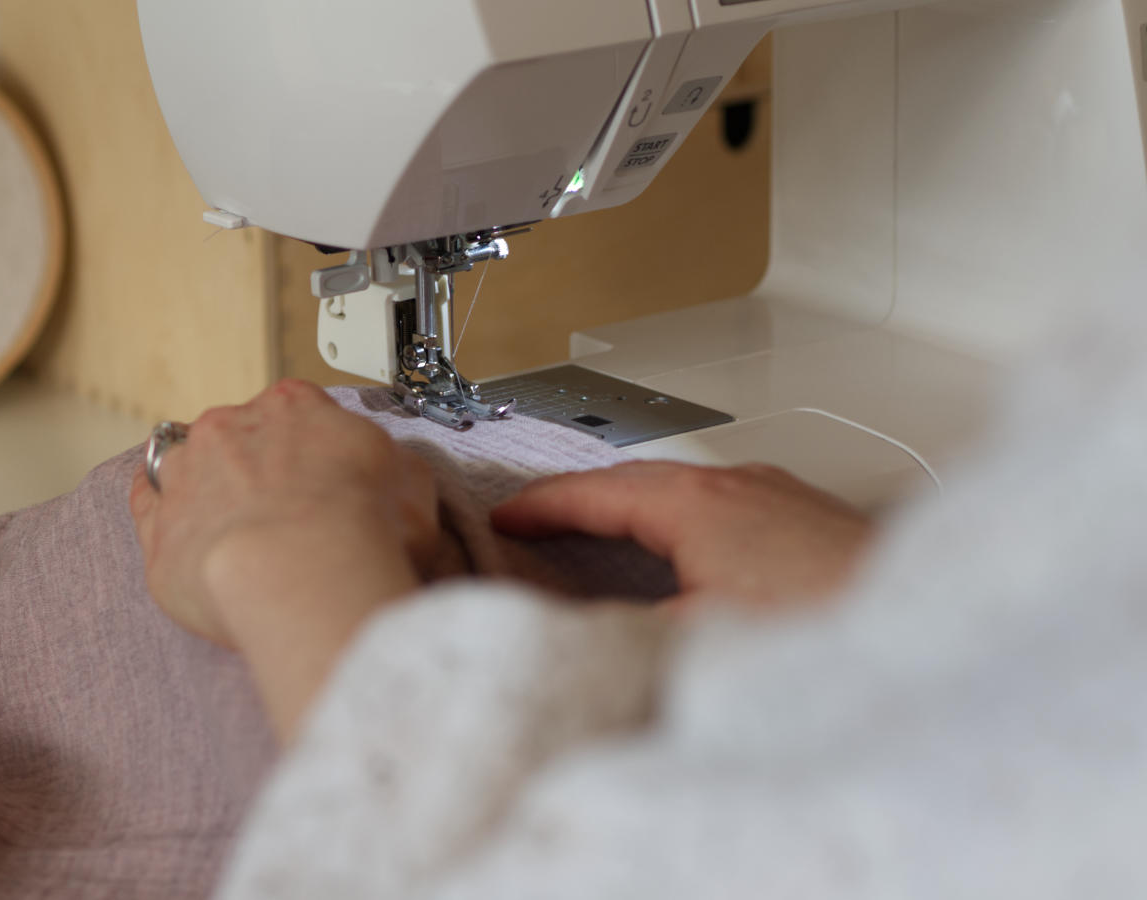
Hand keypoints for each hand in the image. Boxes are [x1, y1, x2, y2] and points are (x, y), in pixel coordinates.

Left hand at [129, 380, 436, 740]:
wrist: (300, 572)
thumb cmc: (361, 529)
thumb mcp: (413, 487)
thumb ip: (396, 472)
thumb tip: (397, 483)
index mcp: (294, 406)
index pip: (298, 411)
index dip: (312, 451)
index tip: (325, 481)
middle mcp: (231, 426)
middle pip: (240, 437)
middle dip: (259, 472)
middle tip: (290, 520)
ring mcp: (186, 473)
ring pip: (189, 466)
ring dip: (208, 491)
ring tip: (240, 537)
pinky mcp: (156, 528)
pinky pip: (147, 506)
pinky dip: (164, 516)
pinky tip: (188, 538)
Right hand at [491, 461, 872, 607]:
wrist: (925, 628)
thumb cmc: (827, 622)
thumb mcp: (698, 636)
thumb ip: (630, 629)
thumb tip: (583, 632)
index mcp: (698, 503)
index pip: (596, 492)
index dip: (542, 506)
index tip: (506, 517)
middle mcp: (738, 485)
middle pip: (636, 478)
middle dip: (581, 496)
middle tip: (539, 518)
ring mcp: (778, 495)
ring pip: (682, 486)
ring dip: (634, 503)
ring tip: (602, 530)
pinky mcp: (809, 517)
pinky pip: (720, 501)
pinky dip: (679, 515)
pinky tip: (687, 548)